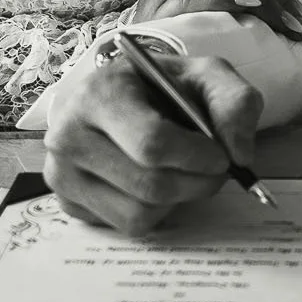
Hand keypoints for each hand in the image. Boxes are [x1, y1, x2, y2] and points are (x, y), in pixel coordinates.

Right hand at [41, 49, 261, 233]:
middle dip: (196, 184)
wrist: (123, 95)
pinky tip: (155, 182)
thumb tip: (239, 155)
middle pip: (149, 185)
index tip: (221, 156)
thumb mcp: (206, 75)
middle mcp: (69, 134)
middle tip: (215, 171)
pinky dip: (155, 212)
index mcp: (100, 94)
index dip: (196, 157)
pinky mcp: (68, 203)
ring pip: (139, 213)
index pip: (152, 143)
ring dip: (178, 201)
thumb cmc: (163, 86)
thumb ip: (235, 103)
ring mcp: (62, 173)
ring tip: (185, 174)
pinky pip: (125, 226)